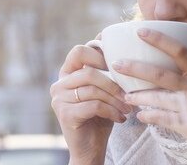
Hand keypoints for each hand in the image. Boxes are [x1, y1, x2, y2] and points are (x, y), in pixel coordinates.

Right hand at [50, 41, 132, 164]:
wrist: (90, 149)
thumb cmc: (100, 116)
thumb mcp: (103, 89)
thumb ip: (102, 68)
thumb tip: (107, 37)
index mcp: (66, 74)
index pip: (78, 51)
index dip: (98, 55)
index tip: (116, 67)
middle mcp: (58, 84)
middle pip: (89, 72)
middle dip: (113, 83)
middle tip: (128, 94)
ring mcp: (59, 99)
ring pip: (93, 90)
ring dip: (115, 99)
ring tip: (127, 108)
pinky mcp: (65, 114)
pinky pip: (93, 105)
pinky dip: (111, 111)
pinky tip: (120, 118)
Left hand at [112, 28, 186, 164]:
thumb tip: (180, 58)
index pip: (180, 51)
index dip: (160, 39)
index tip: (141, 30)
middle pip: (161, 75)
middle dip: (136, 69)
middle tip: (117, 64)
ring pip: (158, 99)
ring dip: (138, 97)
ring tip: (126, 96)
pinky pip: (163, 119)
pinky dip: (150, 116)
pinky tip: (141, 115)